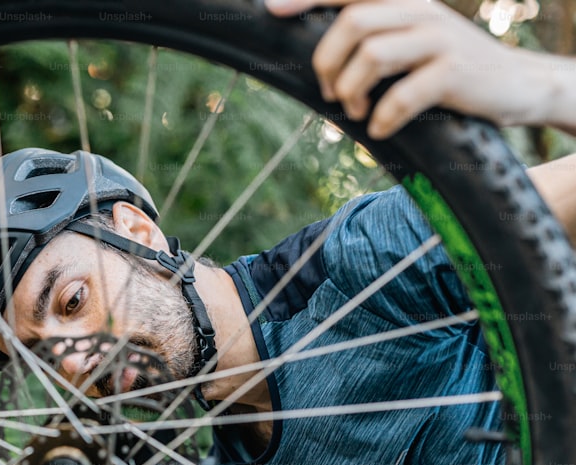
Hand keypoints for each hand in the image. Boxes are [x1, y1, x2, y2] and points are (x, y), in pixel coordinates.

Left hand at [265, 0, 575, 137]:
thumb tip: (319, 65)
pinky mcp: (454, 72)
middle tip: (330, 93)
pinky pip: (401, 94)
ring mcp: (439, 39)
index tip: (271, 10)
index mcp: (403, 1)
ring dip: (351, 91)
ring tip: (355, 112)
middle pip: (352, 23)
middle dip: (327, 63)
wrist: (515, 85)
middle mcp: (420, 10)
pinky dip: (381, 118)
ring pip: (372, 54)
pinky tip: (380, 130)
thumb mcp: (411, 43)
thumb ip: (372, 40)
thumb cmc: (448, 70)